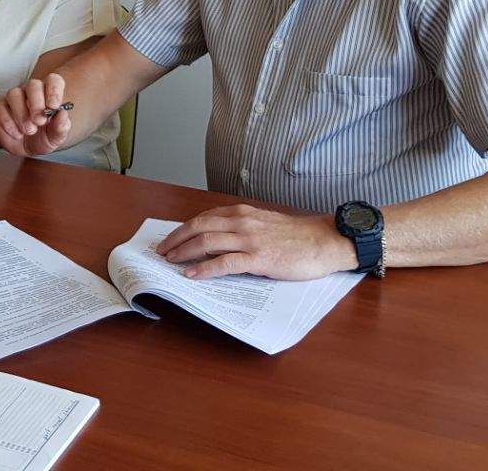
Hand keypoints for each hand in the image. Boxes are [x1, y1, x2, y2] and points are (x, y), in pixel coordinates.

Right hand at [0, 74, 72, 157]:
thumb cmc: (43, 138)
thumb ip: (61, 127)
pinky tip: (17, 134)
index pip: (53, 80)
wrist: (25, 149)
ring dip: (22, 114)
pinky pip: (0, 108)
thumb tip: (63, 114)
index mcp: (48, 95)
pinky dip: (8, 123)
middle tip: (40, 121)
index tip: (53, 106)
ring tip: (29, 131)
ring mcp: (14, 99)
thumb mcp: (55, 137)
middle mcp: (31, 93)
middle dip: (36, 103)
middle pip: (33, 84)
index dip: (54, 90)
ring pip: (14, 94)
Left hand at [156, 204, 356, 280]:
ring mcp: (250, 239)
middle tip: (162, 251)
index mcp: (242, 212)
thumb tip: (219, 240)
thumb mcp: (264, 224)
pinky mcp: (259, 257)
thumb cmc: (297, 236)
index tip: (171, 238)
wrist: (324, 241)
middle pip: (198, 226)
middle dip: (176, 239)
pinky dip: (204, 268)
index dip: (184, 228)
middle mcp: (242, 221)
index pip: (204, 217)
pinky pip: (224, 262)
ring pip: (206, 242)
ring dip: (184, 252)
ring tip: (170, 262)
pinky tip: (192, 274)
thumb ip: (242, 228)